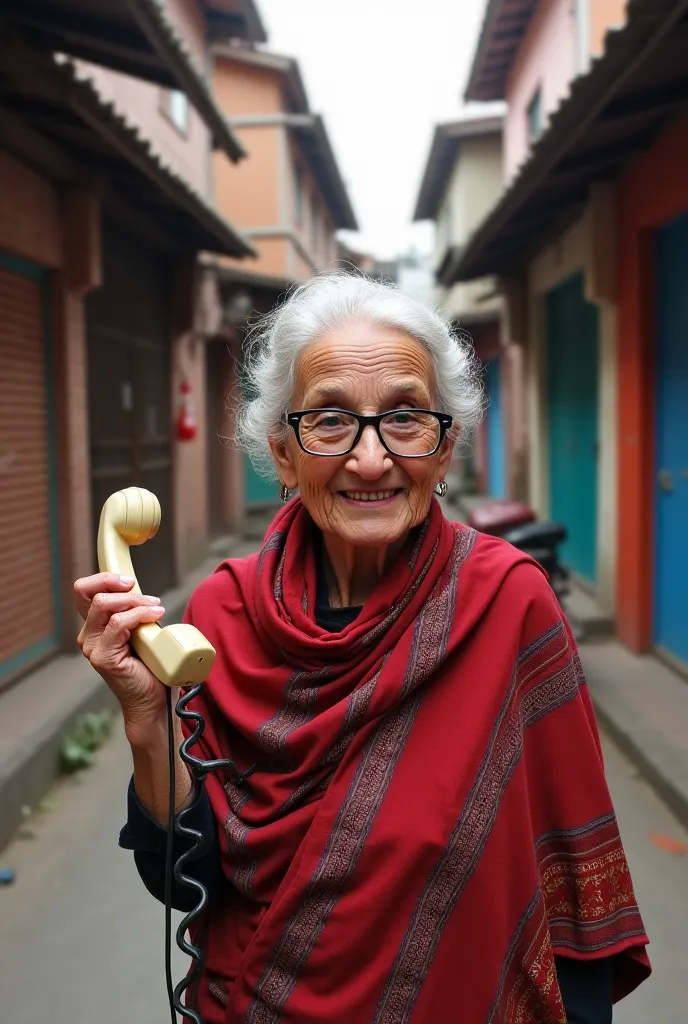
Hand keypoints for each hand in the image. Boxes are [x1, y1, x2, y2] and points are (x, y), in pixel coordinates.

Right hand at [74, 573, 170, 731]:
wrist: (153, 699)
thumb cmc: (150, 665)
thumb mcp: (140, 628)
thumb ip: (133, 611)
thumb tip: (140, 590)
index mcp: (94, 626)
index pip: (84, 591)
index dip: (104, 578)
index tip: (128, 579)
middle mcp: (88, 636)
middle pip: (89, 593)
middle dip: (117, 584)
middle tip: (141, 590)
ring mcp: (92, 647)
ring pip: (104, 605)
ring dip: (133, 600)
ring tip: (155, 607)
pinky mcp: (103, 657)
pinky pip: (118, 623)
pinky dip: (139, 614)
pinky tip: (155, 615)